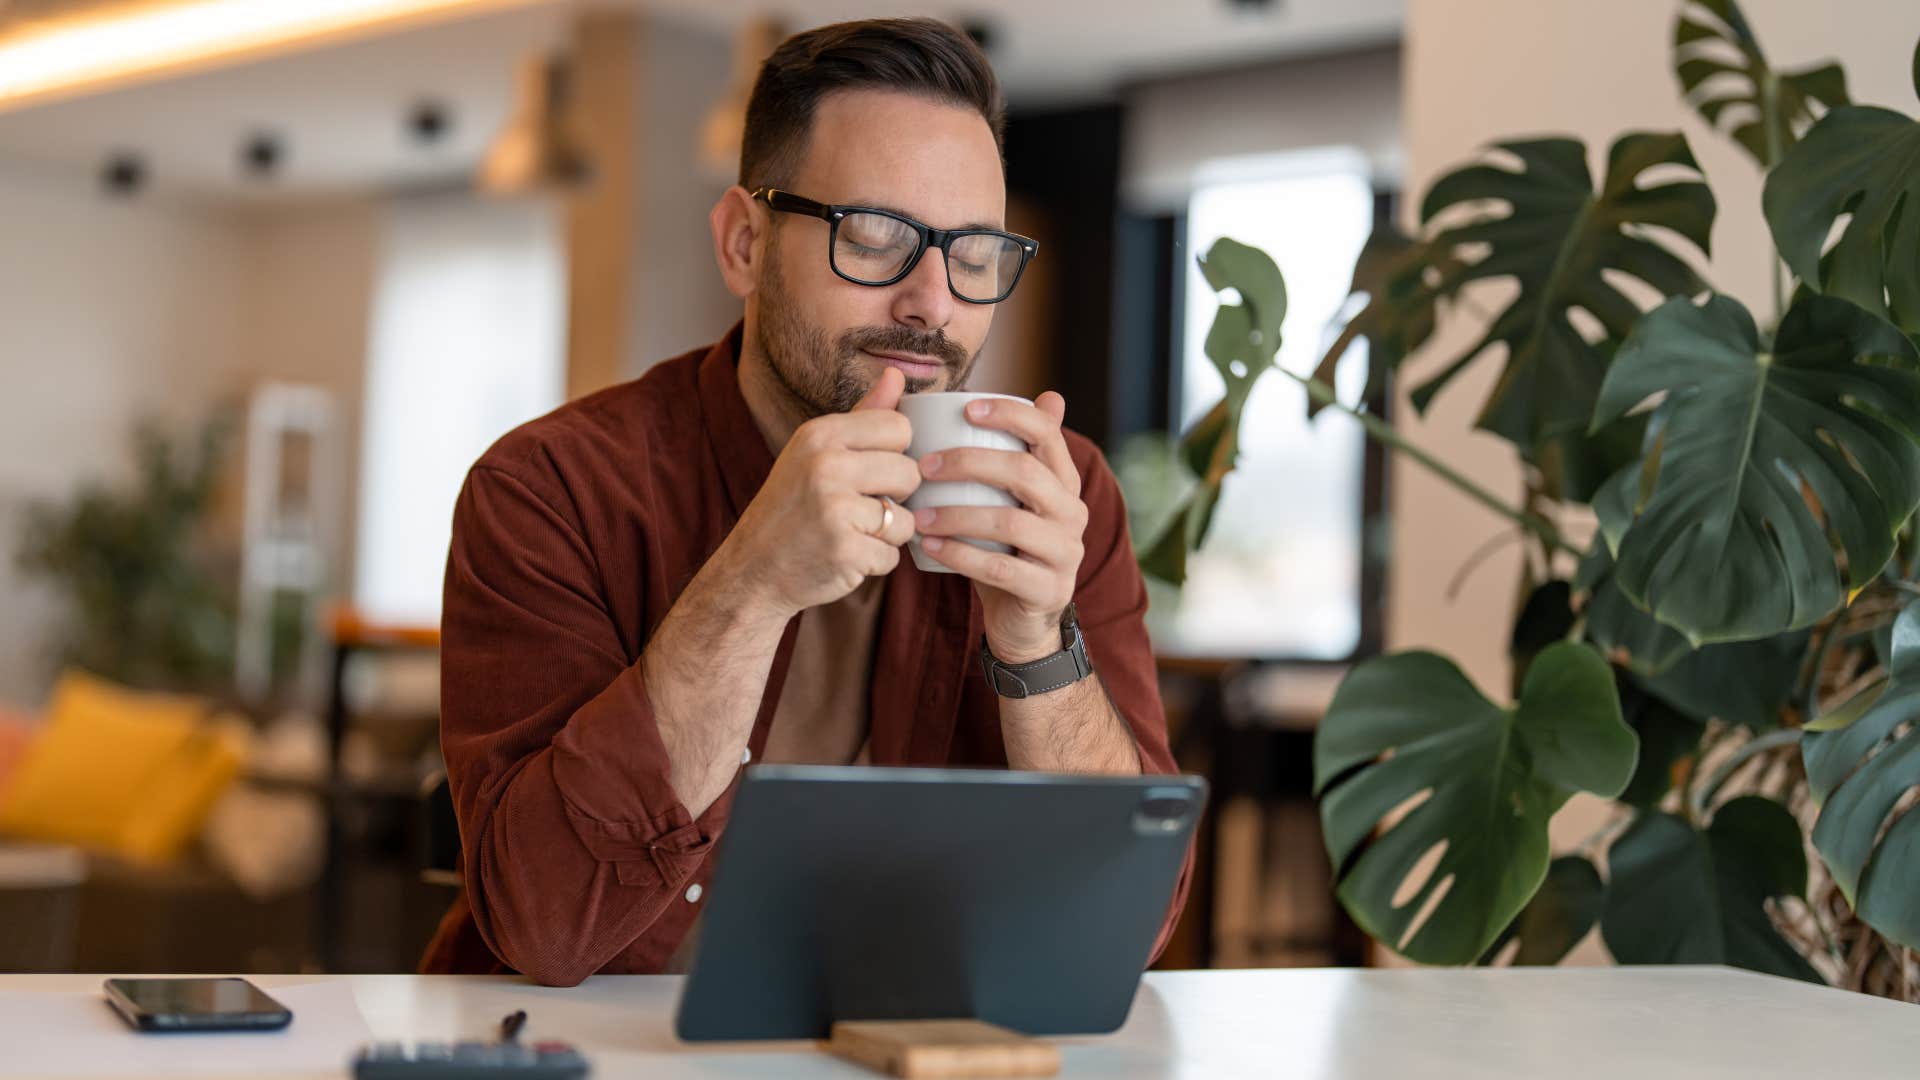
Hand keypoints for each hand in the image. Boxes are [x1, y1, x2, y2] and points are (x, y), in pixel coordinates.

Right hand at [715, 367, 921, 618]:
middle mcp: (825, 465)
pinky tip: (845, 556)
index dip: (895, 453)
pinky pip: (892, 555)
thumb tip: (898, 373)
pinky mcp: (845, 551)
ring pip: (906, 519)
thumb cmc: (793, 506)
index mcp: (820, 434)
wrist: (753, 569)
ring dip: (887, 534)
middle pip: (910, 472)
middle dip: (896, 496)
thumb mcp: (818, 451)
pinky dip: (875, 562)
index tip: (870, 470)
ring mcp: (834, 509)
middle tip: (859, 508)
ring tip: (851, 532)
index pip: (899, 427)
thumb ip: (864, 415)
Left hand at [913, 392, 1087, 662]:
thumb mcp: (1010, 499)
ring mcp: (1065, 553)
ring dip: (957, 515)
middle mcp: (1073, 512)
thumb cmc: (1006, 548)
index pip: (1047, 433)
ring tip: (917, 514)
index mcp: (1064, 481)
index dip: (1010, 414)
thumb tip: (1042, 393)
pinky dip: (961, 555)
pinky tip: (930, 547)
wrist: (1023, 619)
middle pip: (1025, 473)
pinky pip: (1001, 570)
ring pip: (1011, 523)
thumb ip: (1015, 450)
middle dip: (970, 463)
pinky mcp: (1048, 590)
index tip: (966, 407)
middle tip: (923, 465)